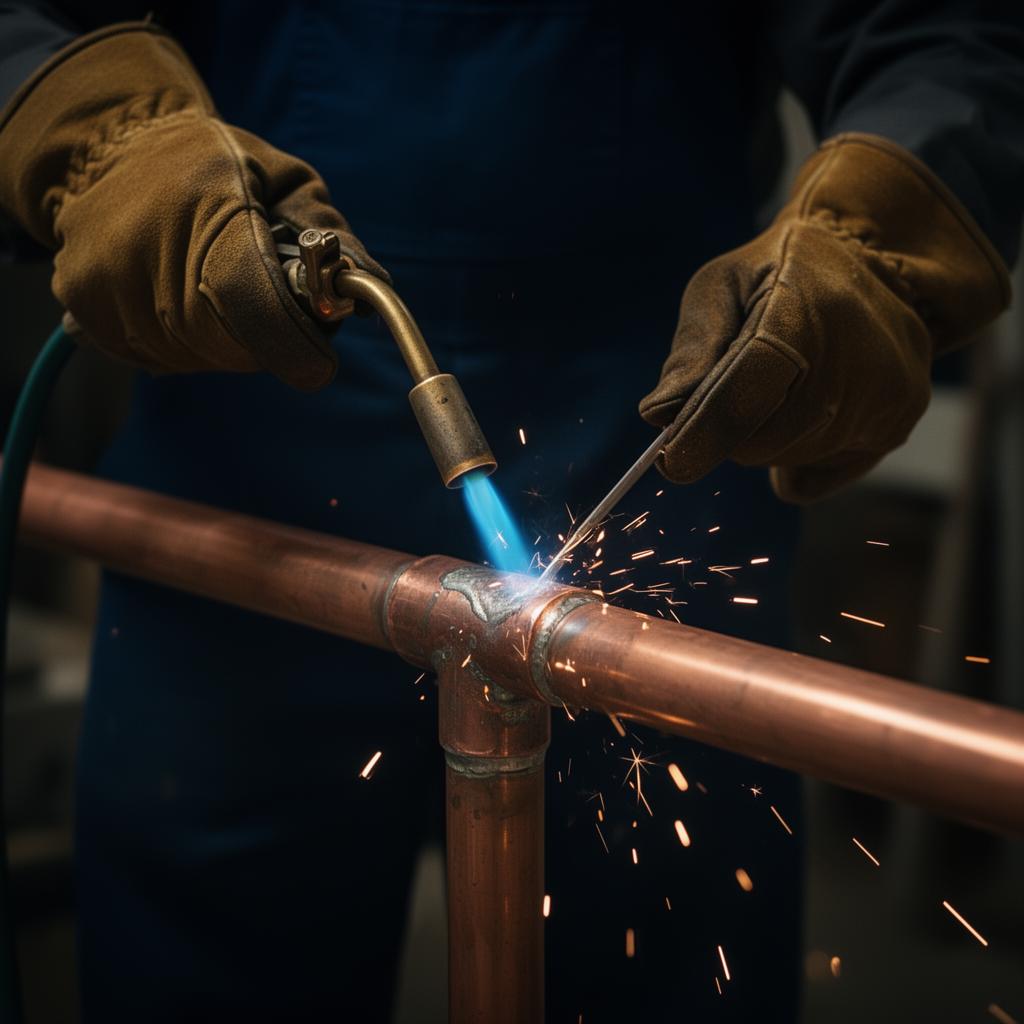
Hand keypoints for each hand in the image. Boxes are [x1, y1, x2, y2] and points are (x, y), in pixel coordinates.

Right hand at [0, 24, 386, 390]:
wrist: (111, 144)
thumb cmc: (217, 164)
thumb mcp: (285, 178)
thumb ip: (331, 233)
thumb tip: (373, 285)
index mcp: (210, 207)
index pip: (254, 306)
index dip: (294, 346)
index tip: (318, 363)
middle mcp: (147, 249)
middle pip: (231, 345)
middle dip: (268, 341)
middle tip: (270, 307)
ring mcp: (107, 282)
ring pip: (196, 357)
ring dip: (225, 342)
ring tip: (217, 288)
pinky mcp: (82, 305)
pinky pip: (159, 357)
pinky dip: (185, 343)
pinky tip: (181, 297)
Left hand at [640, 133, 1009, 501]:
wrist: (878, 262)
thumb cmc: (780, 273)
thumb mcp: (722, 285)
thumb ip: (691, 347)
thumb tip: (659, 415)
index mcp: (802, 311)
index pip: (747, 391)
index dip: (706, 431)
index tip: (670, 461)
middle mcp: (854, 362)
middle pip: (761, 440)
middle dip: (730, 428)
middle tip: (737, 386)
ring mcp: (883, 399)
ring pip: (787, 458)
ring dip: (764, 436)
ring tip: (781, 383)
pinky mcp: (896, 426)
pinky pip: (815, 476)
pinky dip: (796, 454)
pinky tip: (805, 409)